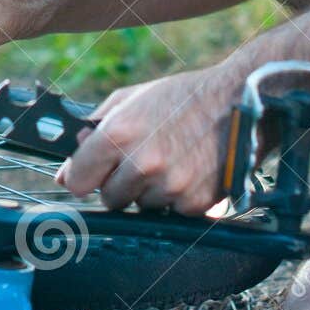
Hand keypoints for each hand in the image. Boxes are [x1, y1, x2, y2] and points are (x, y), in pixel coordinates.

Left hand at [56, 66, 237, 215]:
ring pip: (141, 207)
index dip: (81, 177)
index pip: (76, 181)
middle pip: (108, 199)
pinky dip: (177, 198)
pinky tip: (189, 171)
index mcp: (119, 134)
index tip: (88, 174)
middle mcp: (143, 164)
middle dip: (118, 184)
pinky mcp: (196, 203)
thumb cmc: (183, 97)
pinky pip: (171, 212)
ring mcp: (171, 187)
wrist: (241, 101)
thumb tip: (68, 161)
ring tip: (170, 160)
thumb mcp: (131, 98)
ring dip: (149, 191)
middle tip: (139, 161)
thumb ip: (95, 128)